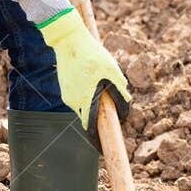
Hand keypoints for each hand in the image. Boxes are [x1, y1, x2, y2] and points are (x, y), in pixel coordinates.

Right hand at [39, 8, 130, 131]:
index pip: (90, 127)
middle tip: (112, 113)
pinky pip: (77, 98)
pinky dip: (86, 95)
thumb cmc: (91, 54)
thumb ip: (120, 89)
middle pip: (88, 117)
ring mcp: (66, 95)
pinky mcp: (64, 88)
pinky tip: (91, 80)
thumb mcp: (111, 69)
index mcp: (85, 99)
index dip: (96, 140)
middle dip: (99, 118)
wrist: (68, 40)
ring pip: (83, 107)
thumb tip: (127, 104)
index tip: (102, 150)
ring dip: (92, 103)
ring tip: (101, 86)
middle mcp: (73, 101)